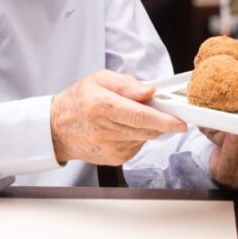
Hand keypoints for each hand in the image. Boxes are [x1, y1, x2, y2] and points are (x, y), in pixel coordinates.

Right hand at [50, 70, 185, 164]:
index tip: (180, 122)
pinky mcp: (114, 159)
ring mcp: (109, 148)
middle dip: (161, 121)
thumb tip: (149, 91)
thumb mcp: (99, 79)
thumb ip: (126, 84)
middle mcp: (104, 130)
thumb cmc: (79, 100)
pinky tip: (125, 128)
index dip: (163, 120)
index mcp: (101, 106)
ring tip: (131, 116)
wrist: (57, 128)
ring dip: (148, 128)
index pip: (139, 116)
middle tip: (162, 110)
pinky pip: (137, 147)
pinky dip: (139, 137)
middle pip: (146, 129)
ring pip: (144, 139)